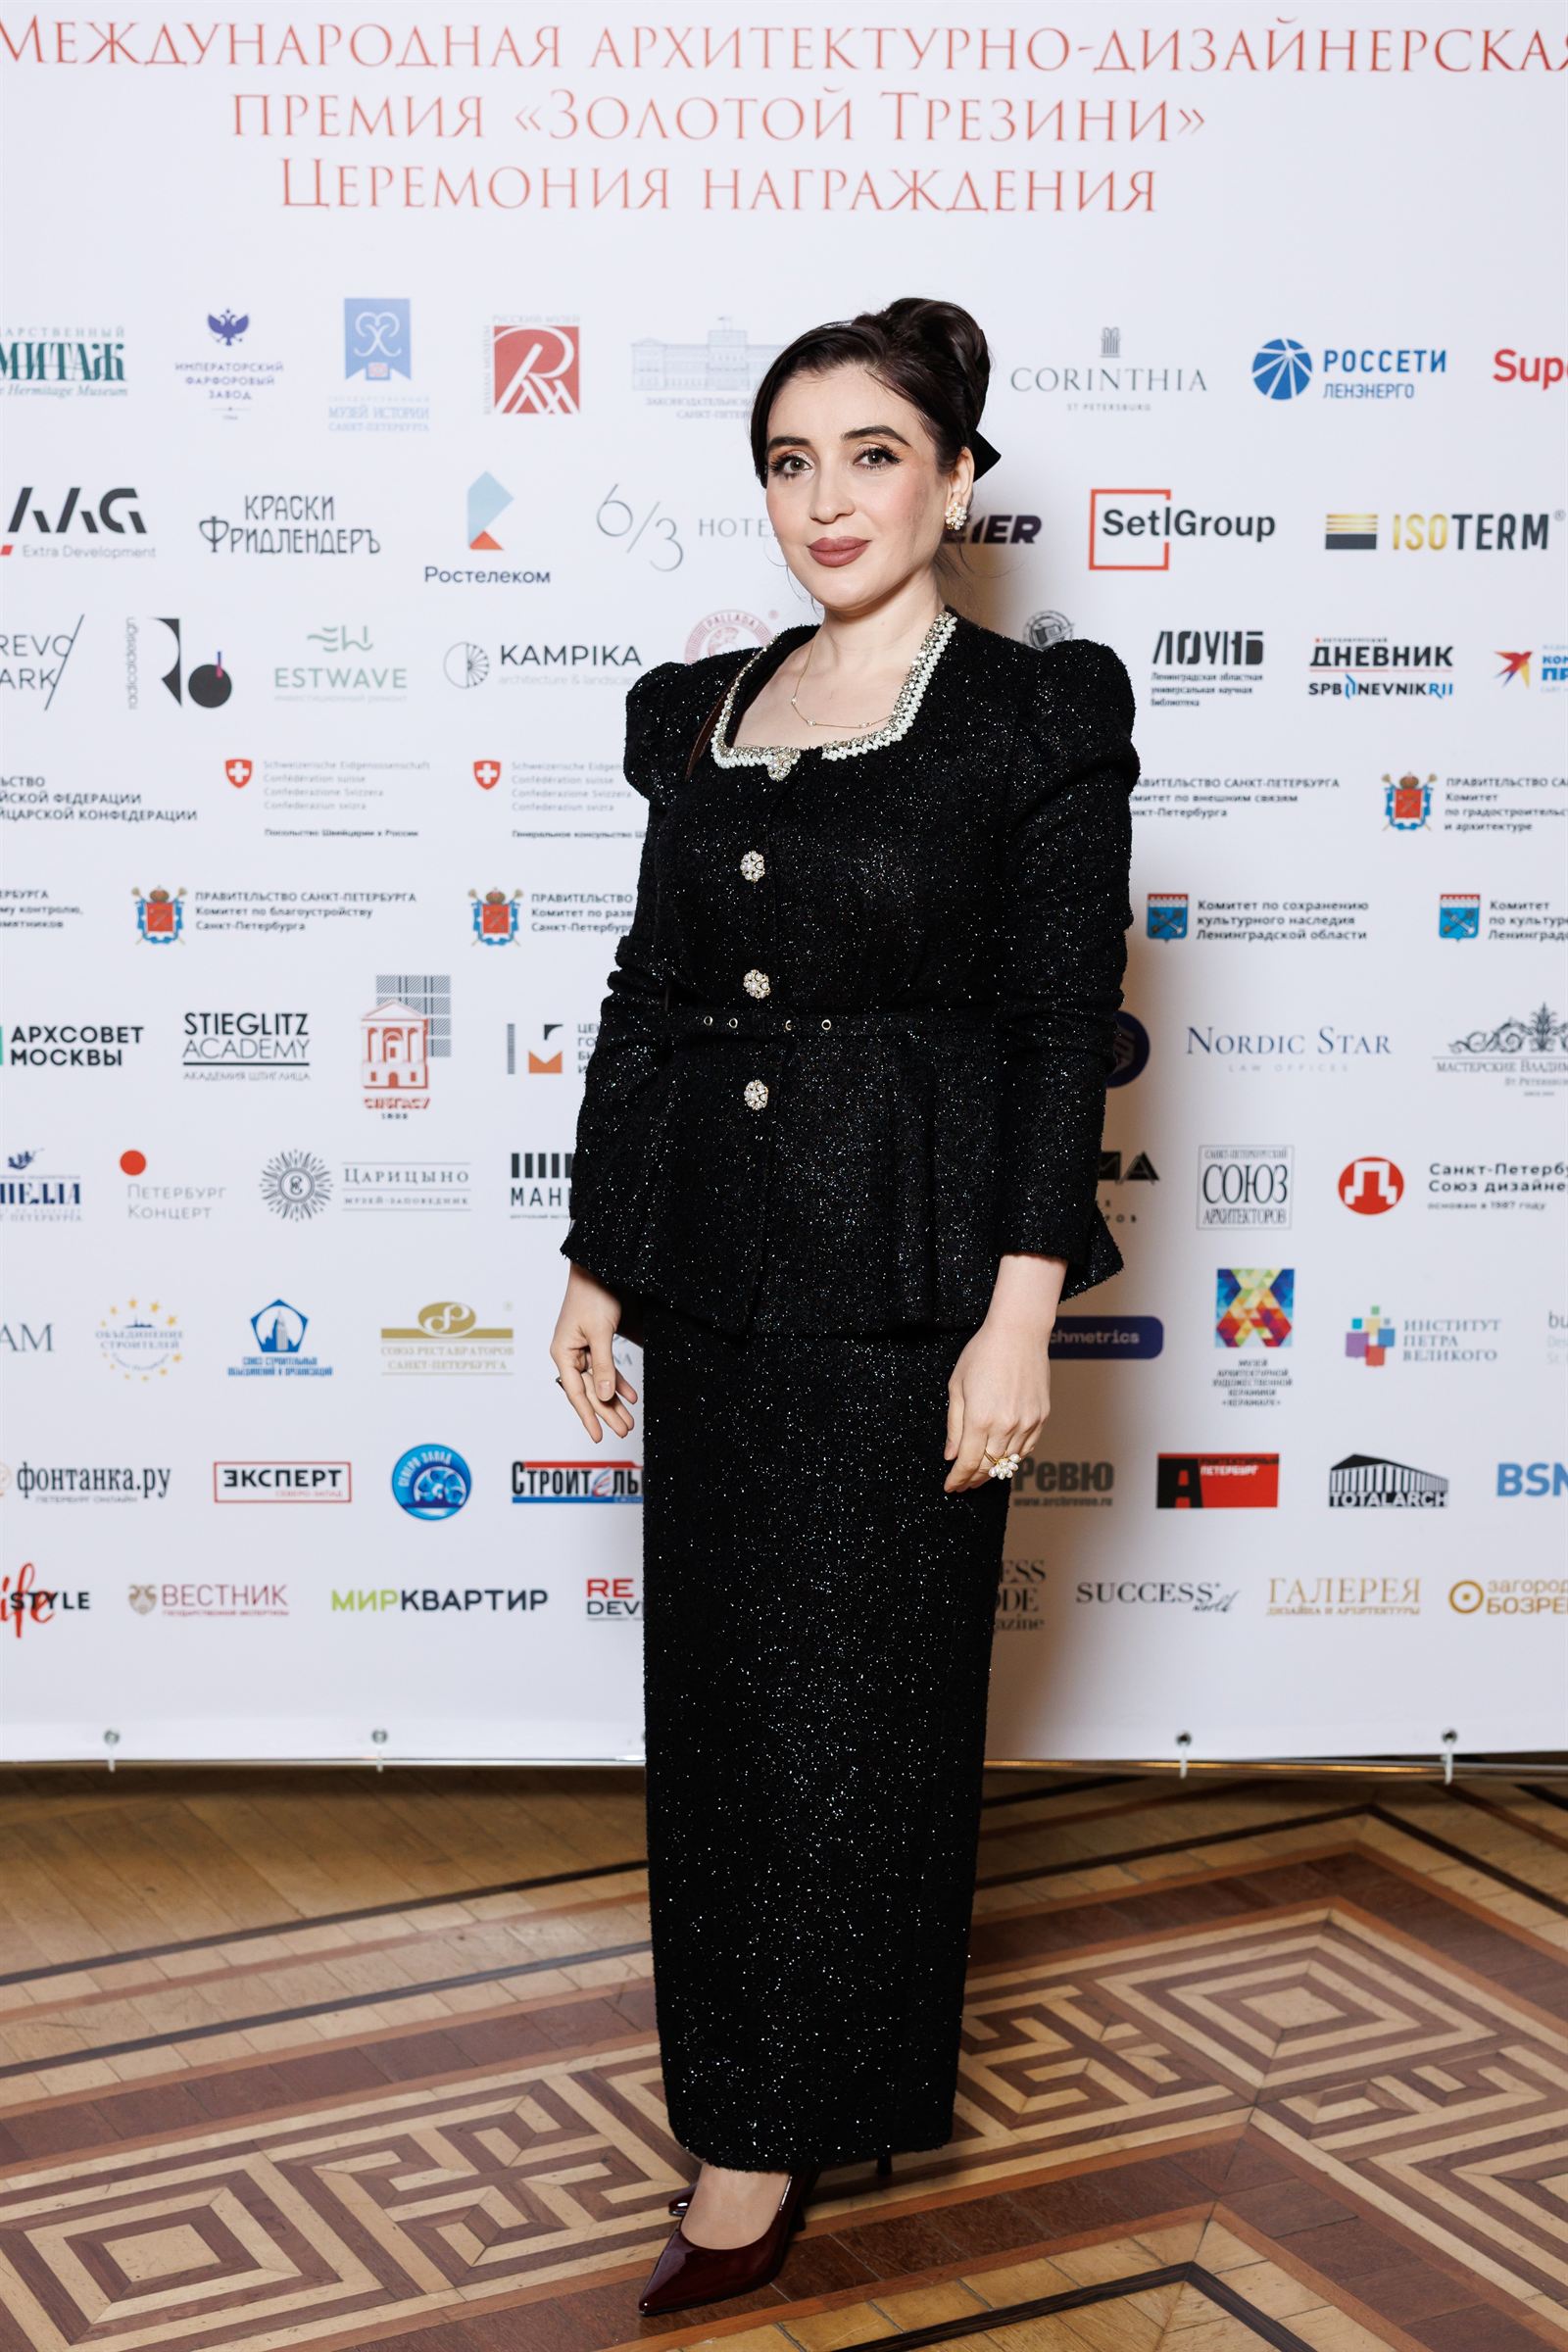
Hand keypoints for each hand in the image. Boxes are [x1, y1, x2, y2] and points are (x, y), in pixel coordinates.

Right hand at [551, 1264, 639, 1442]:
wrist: (598, 1269)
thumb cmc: (593, 1295)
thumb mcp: (600, 1333)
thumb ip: (603, 1365)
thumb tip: (604, 1397)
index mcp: (563, 1352)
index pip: (576, 1393)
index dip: (588, 1416)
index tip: (599, 1436)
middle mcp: (570, 1354)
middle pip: (590, 1391)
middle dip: (607, 1412)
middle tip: (623, 1431)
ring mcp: (582, 1349)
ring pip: (600, 1382)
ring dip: (614, 1401)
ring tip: (628, 1421)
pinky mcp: (595, 1343)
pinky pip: (607, 1368)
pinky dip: (618, 1382)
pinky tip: (630, 1396)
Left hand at [943, 1311, 1051, 1492]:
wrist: (1019, 1334)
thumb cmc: (983, 1354)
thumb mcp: (957, 1387)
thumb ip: (954, 1425)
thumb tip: (951, 1455)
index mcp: (980, 1418)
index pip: (968, 1463)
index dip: (958, 1478)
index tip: (950, 1487)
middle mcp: (1006, 1425)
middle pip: (988, 1467)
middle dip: (973, 1479)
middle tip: (963, 1485)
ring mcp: (1027, 1423)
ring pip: (1009, 1461)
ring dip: (993, 1472)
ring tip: (980, 1476)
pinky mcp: (1041, 1417)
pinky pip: (1027, 1449)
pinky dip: (1014, 1458)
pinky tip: (1003, 1459)